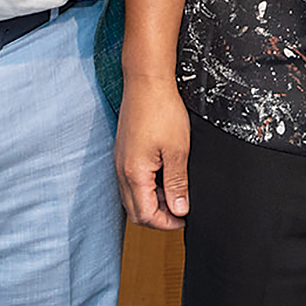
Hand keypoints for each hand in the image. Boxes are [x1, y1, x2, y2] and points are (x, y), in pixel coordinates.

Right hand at [115, 80, 191, 228]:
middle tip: (180, 209)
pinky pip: (131, 181)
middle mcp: (122, 170)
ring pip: (132, 197)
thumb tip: (179, 210)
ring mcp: (120, 161)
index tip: (184, 219)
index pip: (145, 215)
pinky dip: (147, 187)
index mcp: (134, 174)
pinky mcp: (124, 152)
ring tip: (175, 191)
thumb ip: (177, 184)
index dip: (166, 223)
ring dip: (153, 201)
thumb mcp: (178, 150)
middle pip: (135, 211)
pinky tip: (164, 175)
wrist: (146, 82)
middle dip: (158, 217)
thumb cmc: (162, 110)